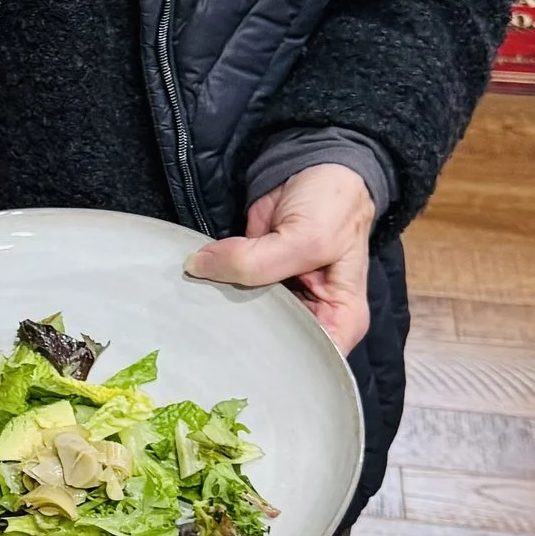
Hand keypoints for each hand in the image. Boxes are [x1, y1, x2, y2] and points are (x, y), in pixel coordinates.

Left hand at [184, 164, 376, 354]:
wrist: (317, 163)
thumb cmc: (335, 204)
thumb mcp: (308, 237)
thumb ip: (256, 261)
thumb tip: (198, 267)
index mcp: (340, 320)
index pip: (313, 363)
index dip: (282, 371)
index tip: (241, 372)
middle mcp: (311, 316)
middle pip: (275, 344)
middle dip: (242, 341)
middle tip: (206, 345)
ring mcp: (280, 296)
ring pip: (246, 317)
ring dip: (222, 311)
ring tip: (193, 315)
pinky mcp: (254, 275)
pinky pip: (229, 287)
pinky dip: (214, 285)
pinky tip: (195, 289)